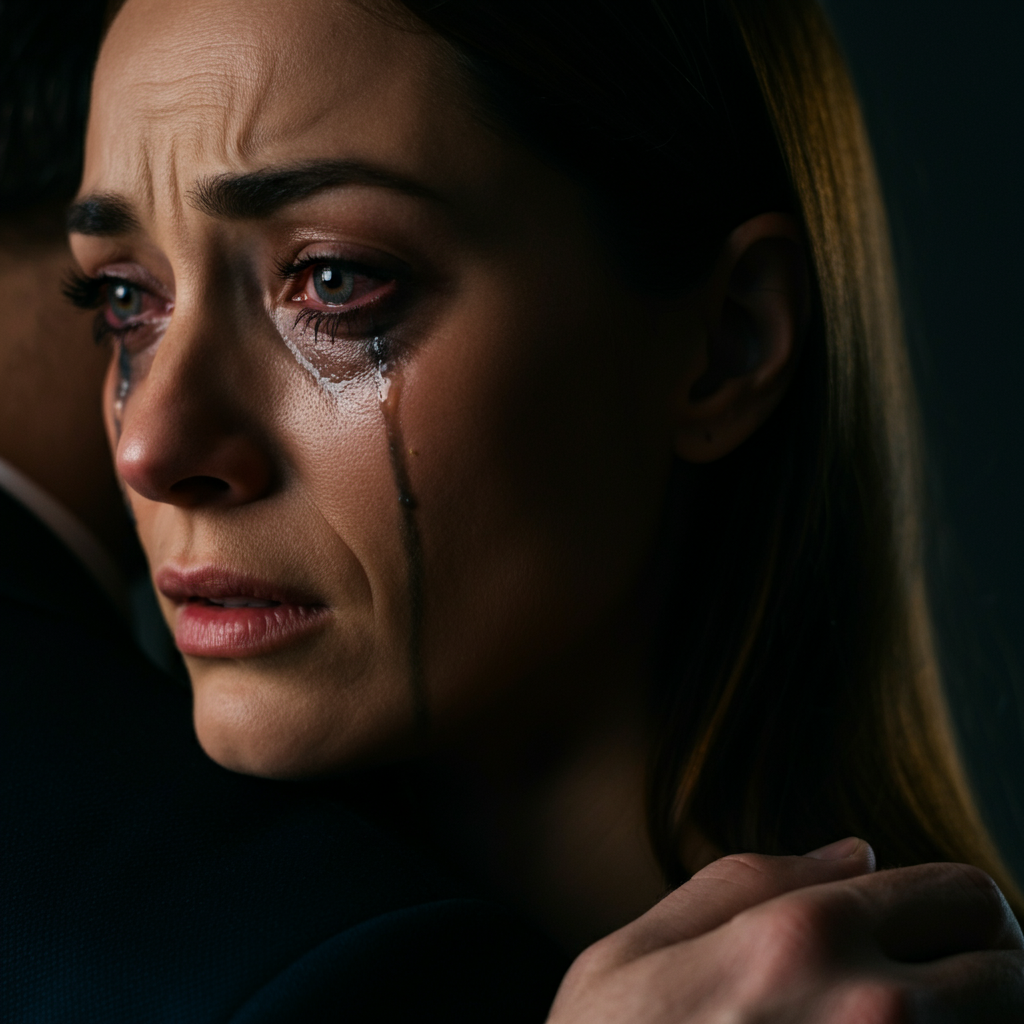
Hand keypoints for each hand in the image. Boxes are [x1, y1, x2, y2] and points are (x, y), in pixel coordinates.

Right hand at [548, 837, 1023, 1022]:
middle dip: (999, 971)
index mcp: (802, 938)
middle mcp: (874, 1013)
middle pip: (1018, 972)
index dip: (968, 910)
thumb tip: (854, 852)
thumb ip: (741, 883)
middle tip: (960, 988)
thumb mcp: (630, 953)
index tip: (950, 935)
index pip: (961, 895)